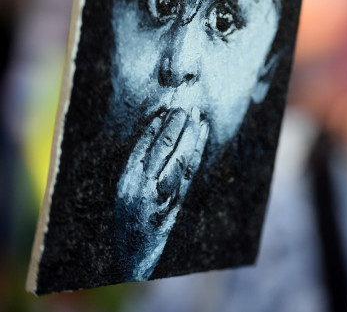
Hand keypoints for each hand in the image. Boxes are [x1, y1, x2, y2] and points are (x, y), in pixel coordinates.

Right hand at [114, 107, 207, 280]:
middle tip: (185, 108)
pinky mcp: (176, 205)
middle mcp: (142, 190)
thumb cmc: (126, 221)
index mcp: (124, 184)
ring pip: (179, 160)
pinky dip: (196, 152)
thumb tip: (156, 131)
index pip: (141, 149)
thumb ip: (136, 168)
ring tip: (197, 117)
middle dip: (175, 128)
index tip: (164, 112)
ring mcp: (161, 199)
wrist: (133, 258)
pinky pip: (189, 174)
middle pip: (162, 151)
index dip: (155, 129)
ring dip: (190, 136)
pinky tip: (202, 135)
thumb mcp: (122, 192)